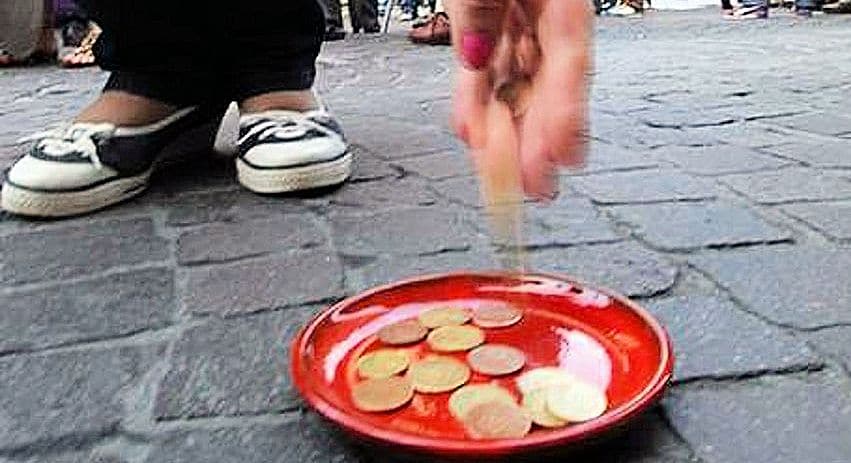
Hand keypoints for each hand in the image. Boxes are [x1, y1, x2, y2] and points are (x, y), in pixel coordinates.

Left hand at [448, 0, 592, 199]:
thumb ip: (481, 10)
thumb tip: (474, 56)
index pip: (571, 62)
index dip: (567, 115)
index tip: (563, 158)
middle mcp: (546, 14)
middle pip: (545, 86)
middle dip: (537, 141)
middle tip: (535, 186)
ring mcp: (520, 20)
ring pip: (515, 84)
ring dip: (506, 132)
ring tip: (501, 176)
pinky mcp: (493, 23)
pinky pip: (488, 69)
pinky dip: (478, 102)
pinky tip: (472, 133)